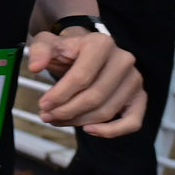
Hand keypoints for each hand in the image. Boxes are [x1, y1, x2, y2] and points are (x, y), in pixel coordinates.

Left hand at [26, 30, 145, 136]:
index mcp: (101, 43)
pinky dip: (111, 131)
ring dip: (79, 121)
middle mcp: (123, 60)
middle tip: (47, 116)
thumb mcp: (50, 43)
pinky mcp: (140, 97)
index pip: (81, 77)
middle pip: (94, 97)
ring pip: (106, 111)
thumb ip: (41, 50)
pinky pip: (132, 123)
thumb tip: (35, 66)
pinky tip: (89, 130)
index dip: (60, 95)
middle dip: (67, 111)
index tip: (43, 104)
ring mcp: (134, 79)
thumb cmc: (68, 50)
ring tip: (58, 119)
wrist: (86, 53)